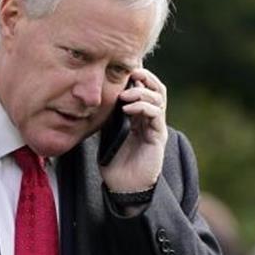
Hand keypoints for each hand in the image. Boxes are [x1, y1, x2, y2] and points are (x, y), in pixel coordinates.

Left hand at [99, 68, 167, 192]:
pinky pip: (156, 115)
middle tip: (131, 71)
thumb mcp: (106, 133)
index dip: (137, 76)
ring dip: (142, 91)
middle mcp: (150, 118)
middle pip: (156, 88)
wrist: (123, 187)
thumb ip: (106, 116)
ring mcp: (156, 127)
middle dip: (145, 77)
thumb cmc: (114, 163)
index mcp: (139, 116)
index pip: (144, 88)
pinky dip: (143, 107)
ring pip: (159, 98)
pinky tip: (128, 108)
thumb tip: (96, 98)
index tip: (122, 67)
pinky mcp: (158, 137)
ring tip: (126, 94)